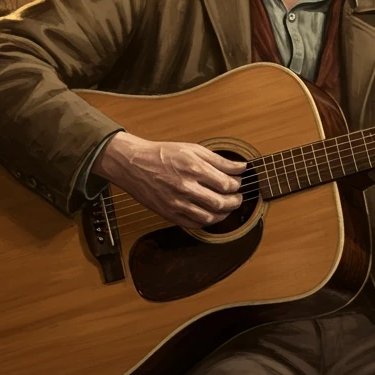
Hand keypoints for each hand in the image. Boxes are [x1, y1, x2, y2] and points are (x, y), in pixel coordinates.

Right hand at [93, 133, 247, 228]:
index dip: (237, 185)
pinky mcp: (169, 214)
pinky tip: (210, 213)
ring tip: (226, 206)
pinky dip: (207, 221)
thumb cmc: (163, 154)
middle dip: (235, 201)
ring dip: (224, 214)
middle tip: (237, 197)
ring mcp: (177, 203)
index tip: (238, 182)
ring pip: (210, 217)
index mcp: (193, 169)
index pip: (226, 184)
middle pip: (221, 203)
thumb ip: (219, 160)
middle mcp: (186, 188)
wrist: (134, 164)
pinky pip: (194, 224)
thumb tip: (241, 167)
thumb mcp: (193, 149)